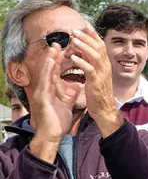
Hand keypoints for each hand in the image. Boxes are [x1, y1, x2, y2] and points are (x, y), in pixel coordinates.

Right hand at [28, 45, 84, 160]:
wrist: (52, 135)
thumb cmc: (57, 121)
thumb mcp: (65, 104)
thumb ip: (68, 94)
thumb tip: (75, 87)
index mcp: (51, 90)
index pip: (54, 72)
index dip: (58, 61)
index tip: (63, 49)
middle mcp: (44, 89)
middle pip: (48, 70)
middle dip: (53, 56)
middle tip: (57, 43)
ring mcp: (42, 93)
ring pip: (45, 74)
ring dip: (49, 61)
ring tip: (54, 49)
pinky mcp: (42, 98)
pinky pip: (45, 83)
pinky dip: (48, 72)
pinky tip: (50, 64)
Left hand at [69, 23, 122, 136]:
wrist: (105, 109)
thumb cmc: (98, 93)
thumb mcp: (96, 75)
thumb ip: (91, 63)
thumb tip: (82, 52)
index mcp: (105, 64)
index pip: (101, 45)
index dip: (93, 35)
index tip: (84, 25)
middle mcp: (105, 67)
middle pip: (98, 47)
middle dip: (86, 37)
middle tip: (74, 29)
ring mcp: (102, 74)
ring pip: (95, 55)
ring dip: (83, 46)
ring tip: (73, 39)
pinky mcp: (96, 82)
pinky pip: (89, 69)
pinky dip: (81, 61)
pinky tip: (72, 57)